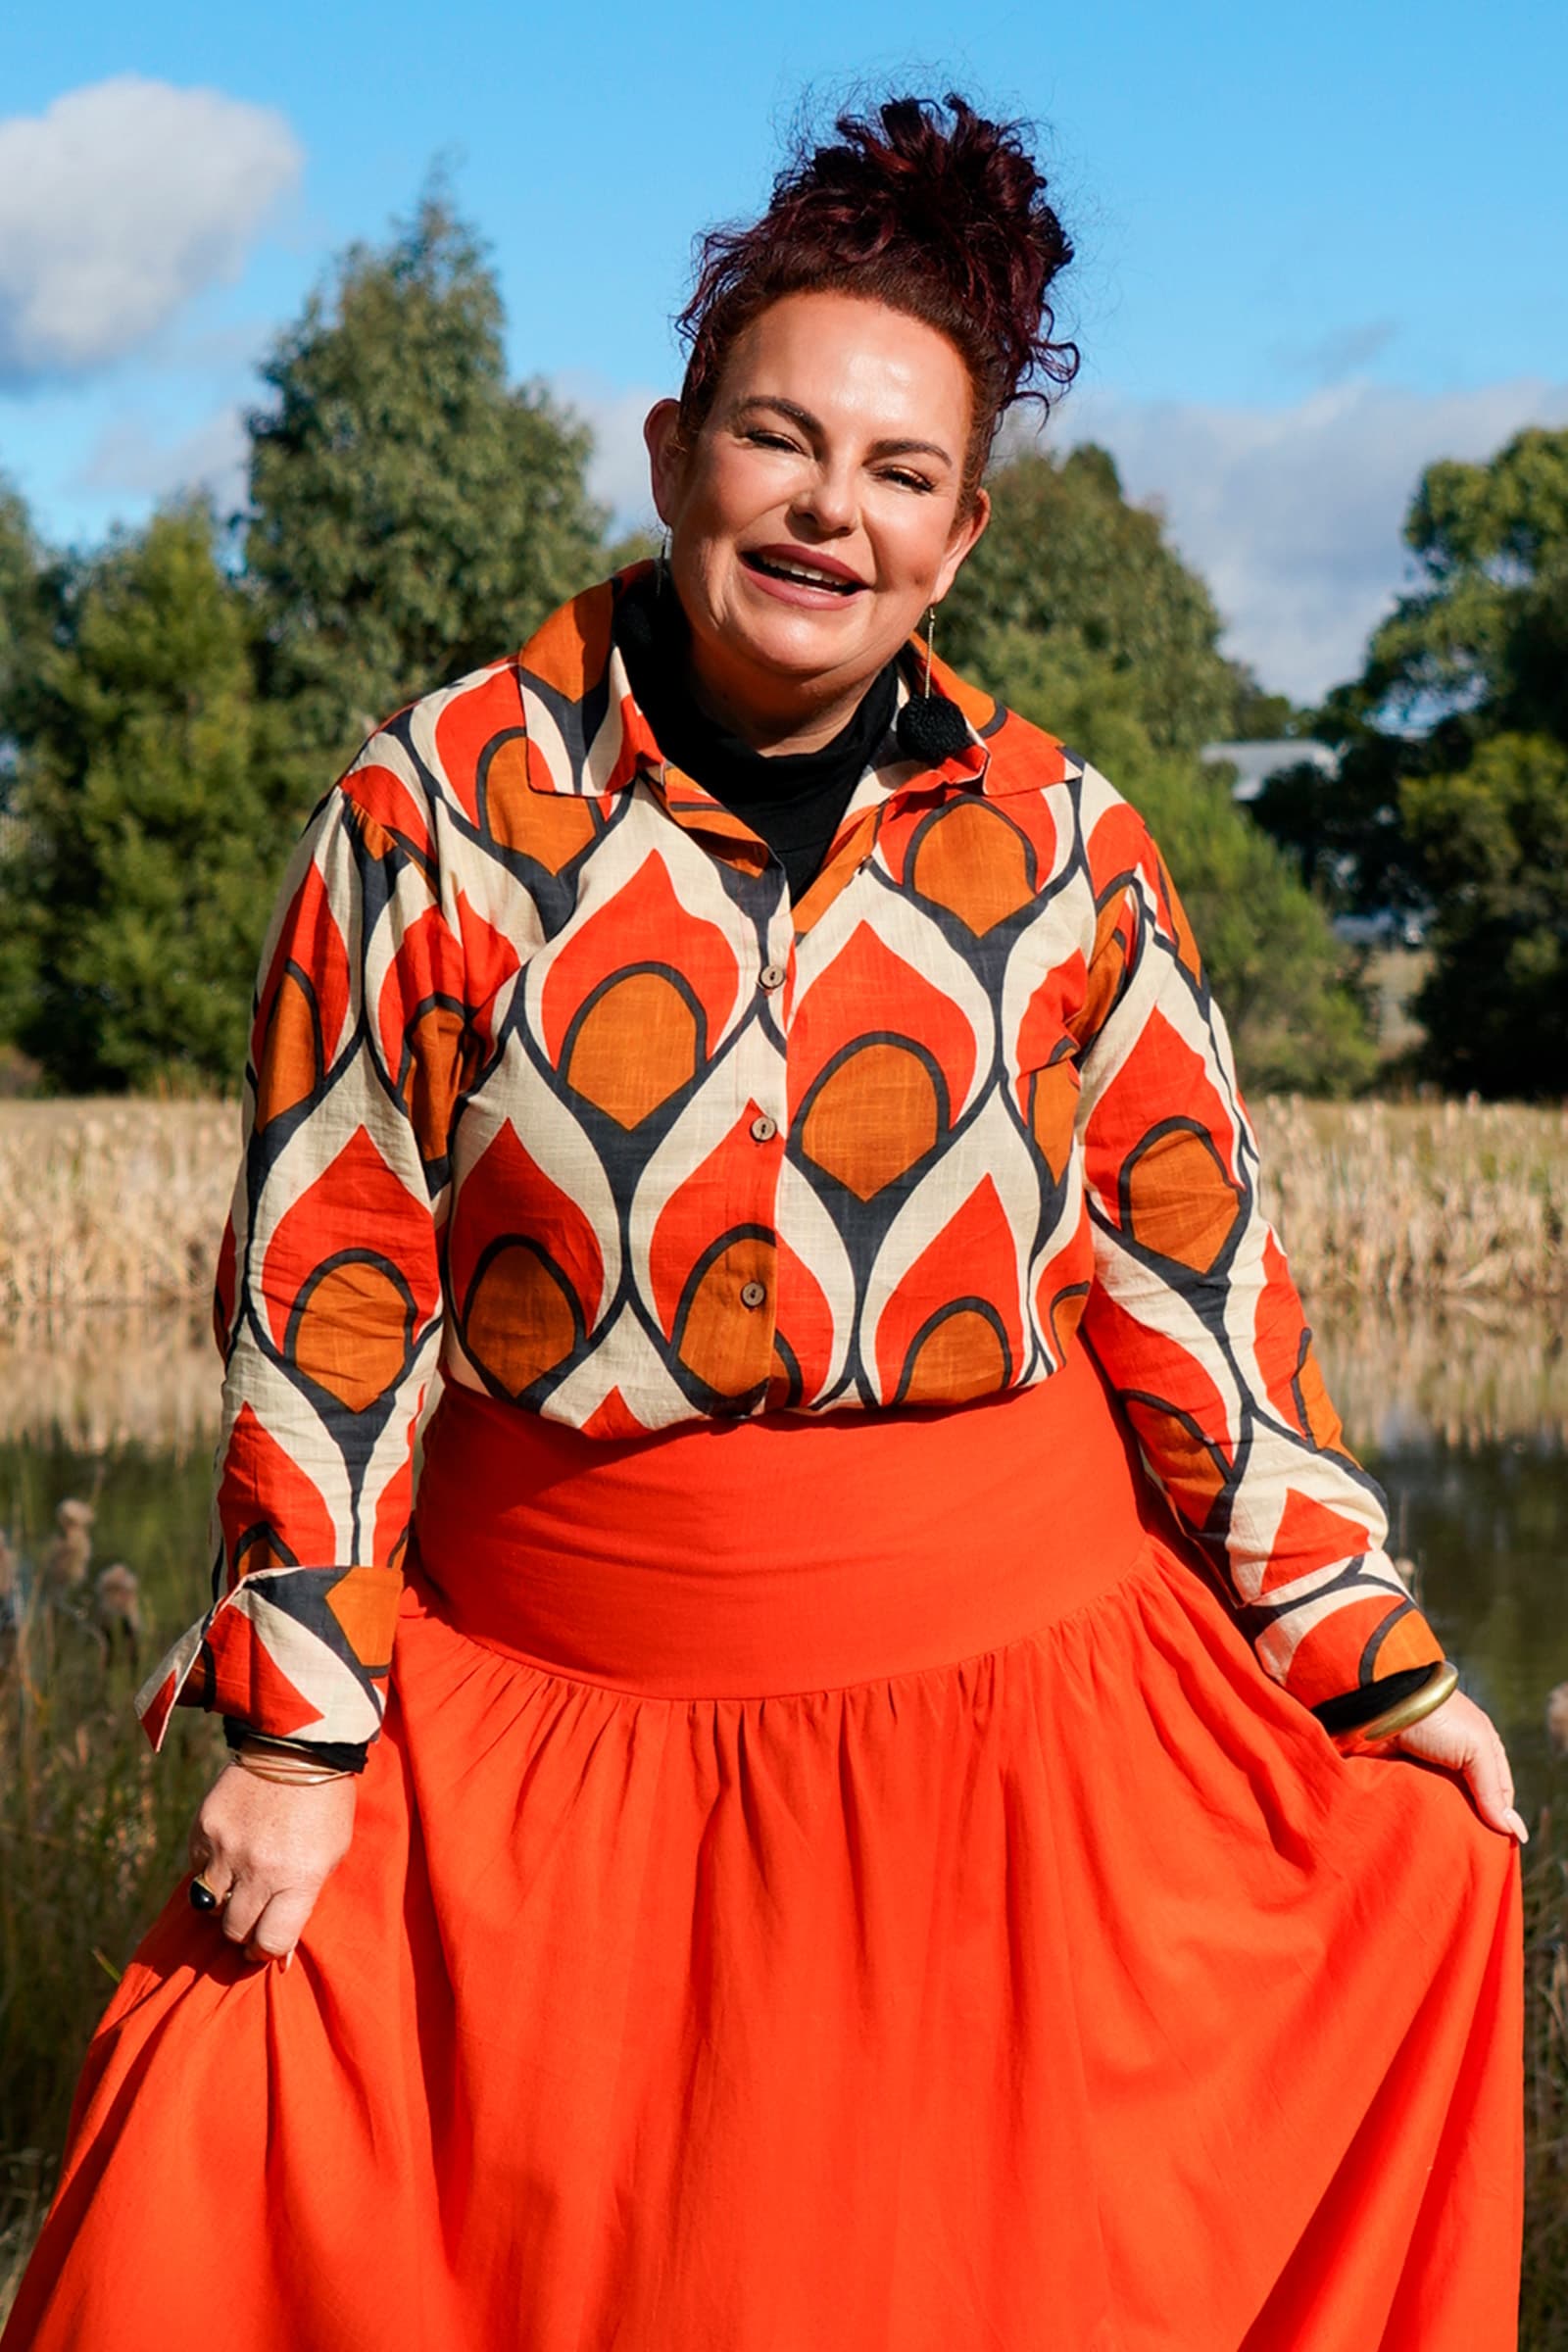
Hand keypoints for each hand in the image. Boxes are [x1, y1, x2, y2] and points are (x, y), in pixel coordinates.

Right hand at [189, 1760, 356, 1964]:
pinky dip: (210, 1871)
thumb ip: (304, 1903)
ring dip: (223, 1904)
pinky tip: (230, 1852)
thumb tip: (278, 1957)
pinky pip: (197, 1870)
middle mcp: (259, 1868)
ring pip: (209, 1907)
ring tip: (241, 1883)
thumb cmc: (324, 1806)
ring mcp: (227, 1848)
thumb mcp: (331, 1856)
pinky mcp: (204, 1828)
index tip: (267, 1944)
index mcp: (298, 1878)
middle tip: (254, 1916)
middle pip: (235, 1930)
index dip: (267, 1951)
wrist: (297, 1747)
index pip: (270, 1942)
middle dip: (244, 1931)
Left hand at [1386, 1689, 1528, 1844]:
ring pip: (1444, 1806)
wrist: (1382, 1702)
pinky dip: (1421, 1815)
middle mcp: (1457, 1761)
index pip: (1499, 1795)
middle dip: (1472, 1825)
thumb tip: (1515, 1832)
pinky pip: (1417, 1802)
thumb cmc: (1436, 1718)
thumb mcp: (1475, 1749)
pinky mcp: (1402, 1774)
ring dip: (1446, 1823)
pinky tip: (1425, 1833)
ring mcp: (1428, 1768)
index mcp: (1481, 1750)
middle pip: (1471, 1804)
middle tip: (1472, 1853)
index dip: (1501, 1820)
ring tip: (1449, 1849)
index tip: (1500, 1846)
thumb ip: (1493, 1791)